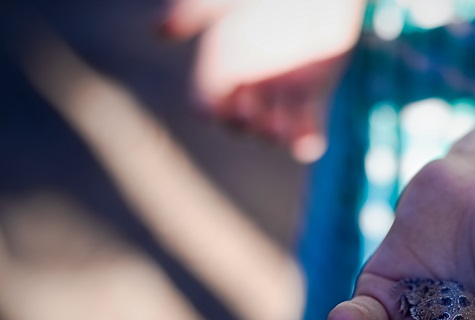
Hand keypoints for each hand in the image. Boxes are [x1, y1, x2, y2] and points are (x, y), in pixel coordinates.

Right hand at [159, 0, 363, 161]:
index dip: (211, 110)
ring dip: (275, 137)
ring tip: (279, 132)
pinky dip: (307, 140)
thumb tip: (157, 30)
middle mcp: (247, 86)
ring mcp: (279, 94)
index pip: (207, 103)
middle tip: (250, 115)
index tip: (216, 108)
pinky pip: (307, 126)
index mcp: (221, 67)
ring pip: (272, 129)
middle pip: (239, 123)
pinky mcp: (311, 94)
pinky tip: (309, 145)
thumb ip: (192, 12)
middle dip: (244, 125)